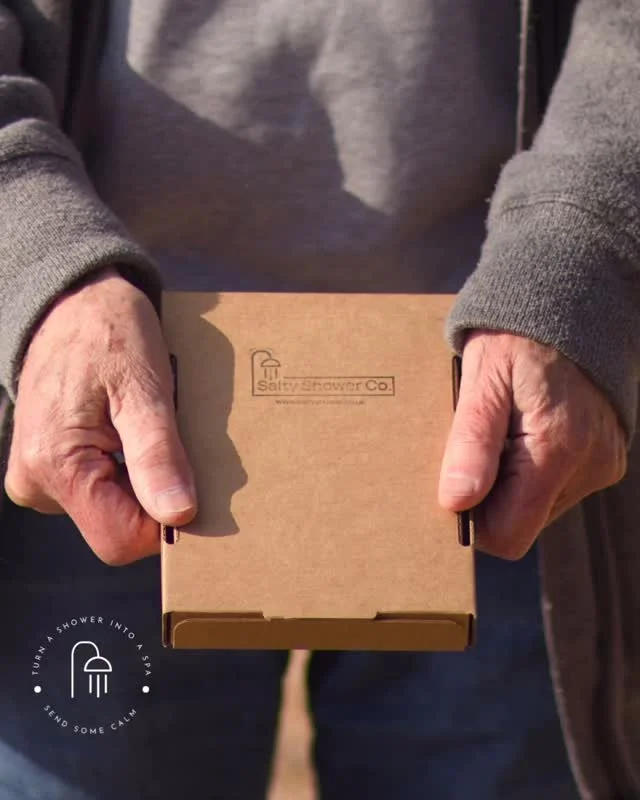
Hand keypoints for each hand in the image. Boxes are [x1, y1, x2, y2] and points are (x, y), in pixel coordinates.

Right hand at [4, 268, 196, 564]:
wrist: (74, 302)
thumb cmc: (109, 335)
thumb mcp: (144, 390)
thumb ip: (157, 456)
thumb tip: (177, 514)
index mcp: (56, 466)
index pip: (120, 538)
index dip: (163, 522)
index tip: (190, 485)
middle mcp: (37, 482)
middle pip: (115, 525)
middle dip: (154, 495)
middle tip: (170, 443)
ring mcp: (39, 476)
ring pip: (109, 509)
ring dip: (141, 480)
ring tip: (147, 430)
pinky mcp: (48, 466)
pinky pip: (97, 489)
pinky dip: (125, 470)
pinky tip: (132, 433)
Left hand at [438, 331, 626, 558]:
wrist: (569, 299)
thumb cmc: (516, 336)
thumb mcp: (482, 381)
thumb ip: (471, 443)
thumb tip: (457, 501)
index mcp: (558, 447)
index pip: (509, 534)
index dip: (475, 521)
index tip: (456, 484)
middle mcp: (590, 465)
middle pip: (524, 522)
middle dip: (492, 496)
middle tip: (476, 447)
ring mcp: (603, 462)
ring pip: (540, 506)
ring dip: (512, 482)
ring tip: (503, 432)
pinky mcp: (607, 456)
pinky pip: (558, 486)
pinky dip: (534, 469)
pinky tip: (524, 430)